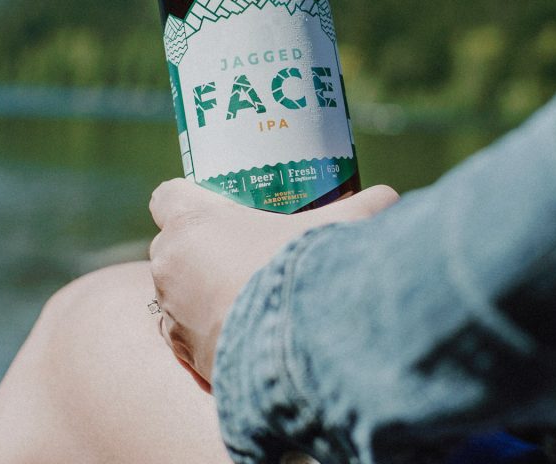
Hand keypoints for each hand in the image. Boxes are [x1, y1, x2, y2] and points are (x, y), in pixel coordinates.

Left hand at [149, 180, 398, 392]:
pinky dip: (215, 335)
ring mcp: (173, 316)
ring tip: (251, 297)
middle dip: (204, 249)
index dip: (190, 198)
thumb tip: (388, 199)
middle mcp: (169, 267)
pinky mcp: (187, 358)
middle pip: (175, 247)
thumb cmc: (308, 274)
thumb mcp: (342, 226)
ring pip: (180, 295)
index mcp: (191, 222)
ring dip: (206, 294)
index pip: (167, 196)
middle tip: (246, 250)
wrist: (300, 353)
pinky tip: (251, 337)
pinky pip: (192, 339)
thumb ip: (363, 205)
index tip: (219, 205)